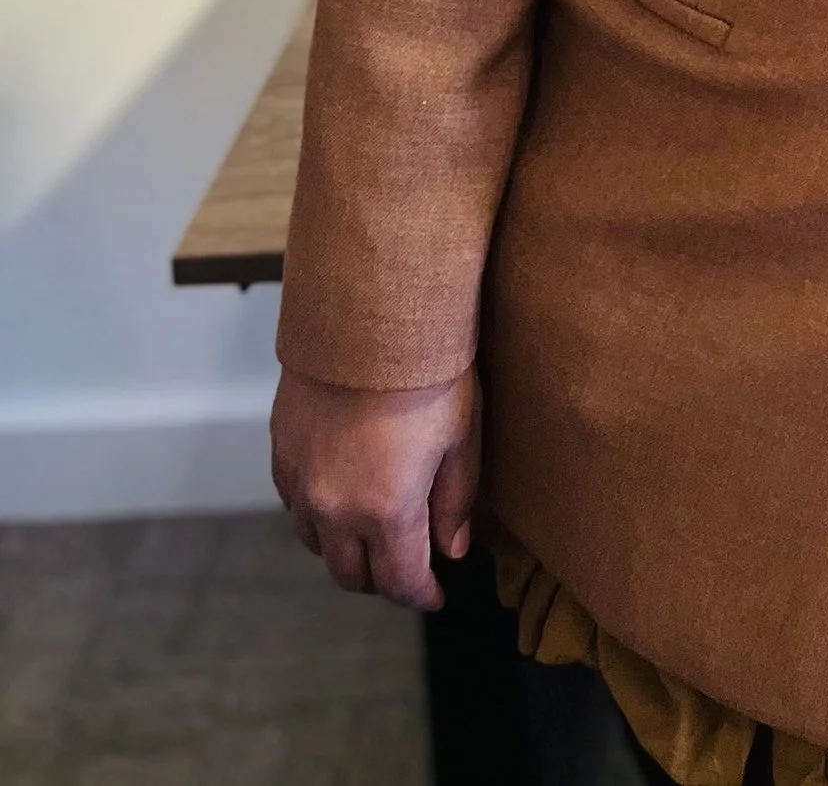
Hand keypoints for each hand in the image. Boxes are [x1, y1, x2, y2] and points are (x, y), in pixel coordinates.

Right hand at [270, 361, 480, 607]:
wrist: (369, 315)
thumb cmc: (427, 373)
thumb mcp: (461, 437)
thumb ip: (456, 502)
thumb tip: (454, 549)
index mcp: (386, 512)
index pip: (401, 581)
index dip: (422, 596)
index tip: (436, 595)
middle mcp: (335, 510)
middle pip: (352, 574)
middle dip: (383, 579)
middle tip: (408, 566)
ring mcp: (301, 484)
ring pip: (318, 546)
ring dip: (346, 550)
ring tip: (374, 534)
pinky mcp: (282, 454)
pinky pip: (296, 507)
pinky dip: (318, 516)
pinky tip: (341, 497)